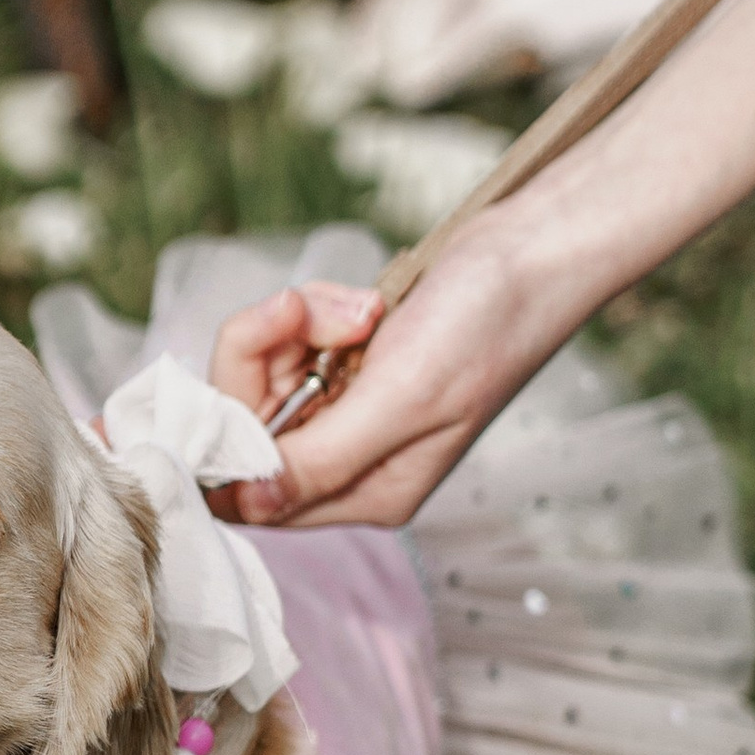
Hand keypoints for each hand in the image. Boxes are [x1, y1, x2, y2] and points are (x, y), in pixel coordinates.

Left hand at [209, 218, 581, 527]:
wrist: (533, 250)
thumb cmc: (487, 328)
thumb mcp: (402, 400)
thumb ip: (319, 459)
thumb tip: (245, 504)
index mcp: (368, 492)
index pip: (253, 494)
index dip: (221, 442)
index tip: (220, 384)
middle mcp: (352, 461)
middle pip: (246, 426)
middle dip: (263, 359)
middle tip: (301, 312)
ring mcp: (350, 408)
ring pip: (266, 373)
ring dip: (296, 325)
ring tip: (361, 309)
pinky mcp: (351, 362)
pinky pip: (291, 340)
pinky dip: (315, 311)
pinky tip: (369, 304)